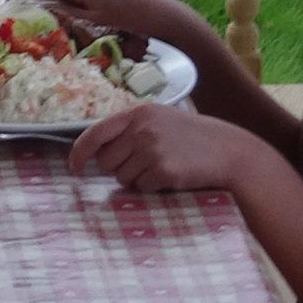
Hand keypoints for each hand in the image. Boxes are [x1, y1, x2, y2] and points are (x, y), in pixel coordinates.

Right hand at [38, 0, 208, 52]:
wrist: (163, 15)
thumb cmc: (128, 21)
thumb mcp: (94, 21)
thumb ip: (69, 12)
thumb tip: (48, 8)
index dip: (41, 1)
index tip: (48, 17)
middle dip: (63, 3)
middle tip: (71, 24)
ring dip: (79, 2)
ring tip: (93, 21)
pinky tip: (108, 13)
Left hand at [68, 100, 250, 192]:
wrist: (227, 150)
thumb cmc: (191, 137)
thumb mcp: (160, 121)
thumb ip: (130, 130)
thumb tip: (95, 151)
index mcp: (138, 113)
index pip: (95, 133)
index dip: (80, 153)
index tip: (74, 167)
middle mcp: (142, 129)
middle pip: (106, 162)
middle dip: (118, 168)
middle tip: (143, 164)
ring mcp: (152, 149)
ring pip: (122, 177)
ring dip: (136, 179)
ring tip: (160, 167)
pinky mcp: (163, 170)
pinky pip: (141, 188)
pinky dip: (152, 187)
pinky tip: (170, 175)